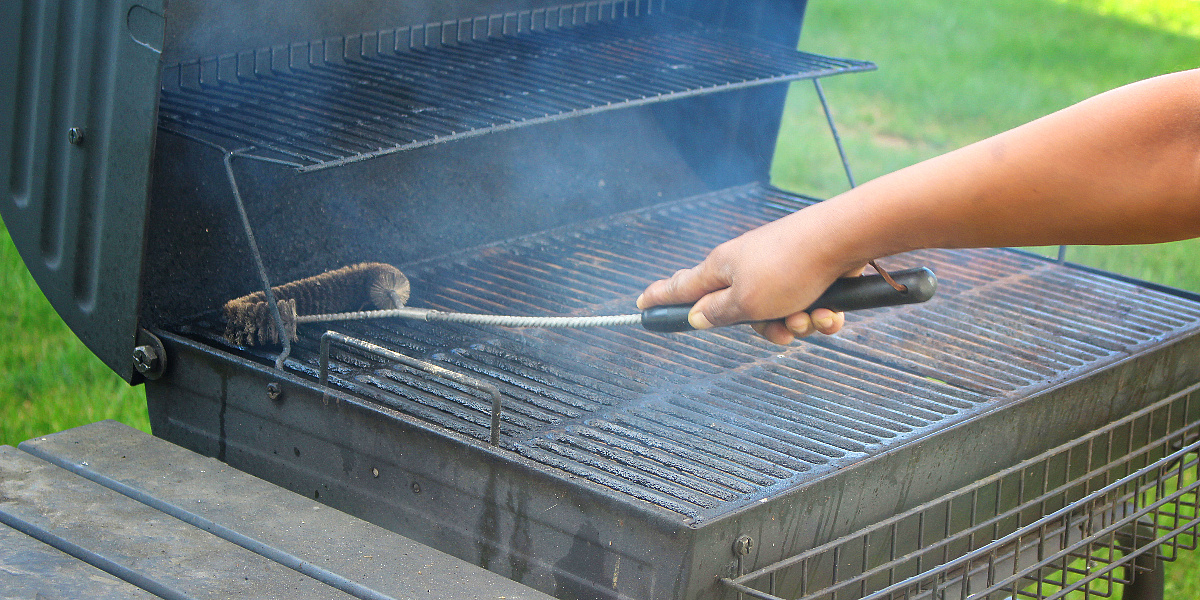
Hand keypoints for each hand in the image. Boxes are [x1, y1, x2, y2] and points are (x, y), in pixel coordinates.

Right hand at [636, 203, 865, 344]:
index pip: (681, 286)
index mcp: (721, 268)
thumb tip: (695, 316)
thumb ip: (716, 313)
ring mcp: (778, 268)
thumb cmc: (789, 269)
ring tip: (812, 316)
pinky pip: (807, 306)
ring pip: (779, 314)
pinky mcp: (808, 272)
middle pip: (741, 313)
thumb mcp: (745, 302)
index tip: (641, 306)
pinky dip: (820, 314)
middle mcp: (747, 266)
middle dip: (767, 329)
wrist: (843, 240)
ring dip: (798, 324)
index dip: (660, 298)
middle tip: (783, 330)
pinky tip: (832, 312)